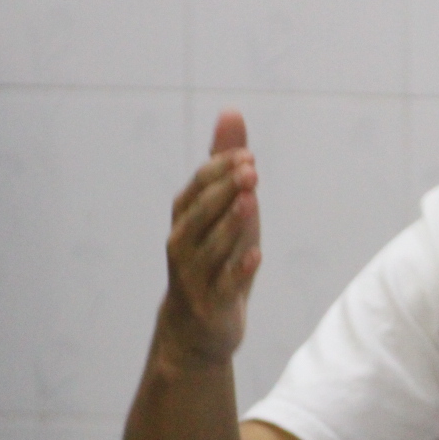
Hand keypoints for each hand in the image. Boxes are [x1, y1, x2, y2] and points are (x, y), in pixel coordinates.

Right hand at [157, 111, 261, 366]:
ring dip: (231, 225)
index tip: (246, 155)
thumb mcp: (221, 209)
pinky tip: (256, 254)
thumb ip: (224, 164)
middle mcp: (182, 246)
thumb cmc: (213, 257)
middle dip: (224, 191)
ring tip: (251, 202)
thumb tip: (231, 113)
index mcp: (184, 220)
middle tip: (250, 169)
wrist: (196, 327)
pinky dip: (239, 270)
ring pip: (211, 248)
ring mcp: (195, 277)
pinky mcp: (212, 304)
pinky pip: (225, 285)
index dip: (218, 171)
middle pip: (200, 215)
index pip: (196, 189)